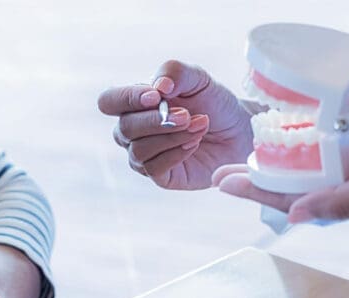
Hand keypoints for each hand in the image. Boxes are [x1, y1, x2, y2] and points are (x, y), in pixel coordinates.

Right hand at [98, 60, 254, 188]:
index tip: (157, 96)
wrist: (239, 132)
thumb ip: (176, 72)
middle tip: (187, 115)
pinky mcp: (160, 175)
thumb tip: (158, 86)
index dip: (127, 99)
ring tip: (199, 127)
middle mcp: (133, 131)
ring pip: (139, 150)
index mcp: (135, 103)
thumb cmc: (214, 104)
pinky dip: (176, 153)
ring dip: (171, 137)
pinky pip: (154, 168)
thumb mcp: (198, 79)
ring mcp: (144, 155)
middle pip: (124, 128)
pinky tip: (194, 143)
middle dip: (157, 121)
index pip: (109, 101)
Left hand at [214, 129, 348, 224]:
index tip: (221, 180)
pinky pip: (339, 159)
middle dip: (259, 181)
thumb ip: (339, 201)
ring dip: (284, 166)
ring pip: (314, 175)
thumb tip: (293, 216)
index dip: (253, 190)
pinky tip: (306, 140)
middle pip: (294, 189)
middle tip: (225, 170)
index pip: (289, 199)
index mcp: (348, 205)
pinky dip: (317, 152)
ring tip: (256, 155)